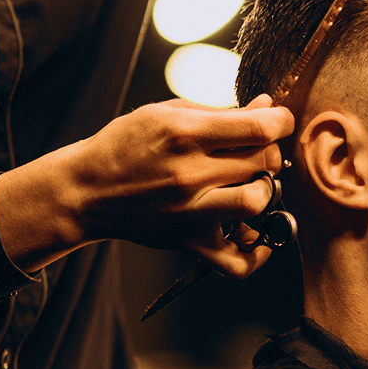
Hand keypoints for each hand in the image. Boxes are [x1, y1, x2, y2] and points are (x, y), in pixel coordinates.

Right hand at [0, 95, 293, 277]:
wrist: (86, 190)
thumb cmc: (126, 146)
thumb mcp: (165, 112)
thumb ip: (220, 111)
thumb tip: (267, 106)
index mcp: (185, 133)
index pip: (259, 128)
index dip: (280, 121)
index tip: (278, 120)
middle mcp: (189, 174)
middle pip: (263, 162)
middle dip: (268, 151)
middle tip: (255, 151)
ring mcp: (190, 212)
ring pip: (257, 203)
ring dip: (264, 191)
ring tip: (251, 184)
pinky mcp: (188, 242)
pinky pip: (238, 262)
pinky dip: (256, 252)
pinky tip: (254, 233)